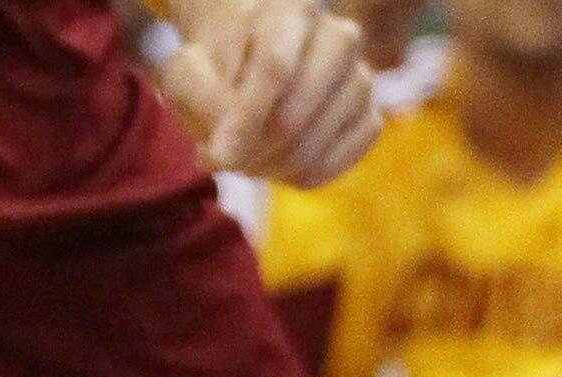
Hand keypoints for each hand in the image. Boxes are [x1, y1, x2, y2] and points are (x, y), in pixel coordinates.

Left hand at [159, 0, 380, 186]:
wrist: (253, 56)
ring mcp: (361, 81)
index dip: (246, 118)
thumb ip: (202, 100)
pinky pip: (332, 165)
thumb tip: (228, 153)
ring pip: (312, 146)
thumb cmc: (218, 60)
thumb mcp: (191, 69)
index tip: (220, 155)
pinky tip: (278, 161)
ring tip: (246, 157)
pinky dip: (299, 174)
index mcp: (292, 8)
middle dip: (252, 150)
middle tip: (225, 160)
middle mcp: (339, 39)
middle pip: (294, 117)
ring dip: (271, 165)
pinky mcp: (370, 119)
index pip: (275, 68)